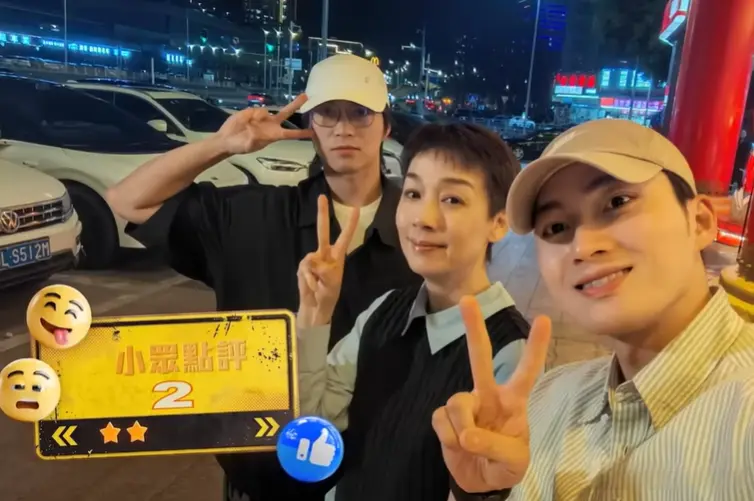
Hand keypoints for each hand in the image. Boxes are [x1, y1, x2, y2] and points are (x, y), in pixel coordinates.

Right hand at [216, 94, 312, 154]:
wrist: (227, 138)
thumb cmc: (240, 145)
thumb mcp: (249, 145)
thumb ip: (255, 138)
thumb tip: (257, 131)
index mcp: (273, 135)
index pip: (290, 134)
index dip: (301, 133)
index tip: (313, 132)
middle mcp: (271, 125)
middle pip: (287, 113)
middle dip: (296, 104)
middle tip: (307, 96)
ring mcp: (263, 117)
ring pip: (267, 111)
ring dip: (259, 117)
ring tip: (248, 126)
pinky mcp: (253, 111)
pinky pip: (257, 109)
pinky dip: (251, 114)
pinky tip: (245, 121)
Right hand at [297, 195, 359, 327]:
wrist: (315, 307)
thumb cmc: (328, 295)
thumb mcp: (331, 285)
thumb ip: (326, 273)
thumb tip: (316, 262)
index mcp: (337, 256)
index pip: (345, 237)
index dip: (349, 224)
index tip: (355, 208)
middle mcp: (325, 254)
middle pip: (323, 232)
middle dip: (322, 214)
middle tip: (321, 196)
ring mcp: (312, 259)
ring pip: (311, 259)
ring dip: (315, 276)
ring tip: (319, 286)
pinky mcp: (303, 266)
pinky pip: (305, 269)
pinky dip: (309, 280)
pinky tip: (312, 286)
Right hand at [432, 297, 551, 492]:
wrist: (479, 483)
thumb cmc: (505, 465)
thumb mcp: (514, 461)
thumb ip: (495, 446)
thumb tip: (467, 434)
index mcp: (513, 402)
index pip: (528, 371)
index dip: (536, 347)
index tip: (544, 319)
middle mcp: (488, 395)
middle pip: (481, 358)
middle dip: (474, 329)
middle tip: (466, 300)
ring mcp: (465, 404)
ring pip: (458, 403)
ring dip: (461, 429)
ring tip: (469, 446)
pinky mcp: (444, 417)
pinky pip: (441, 419)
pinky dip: (447, 437)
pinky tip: (455, 445)